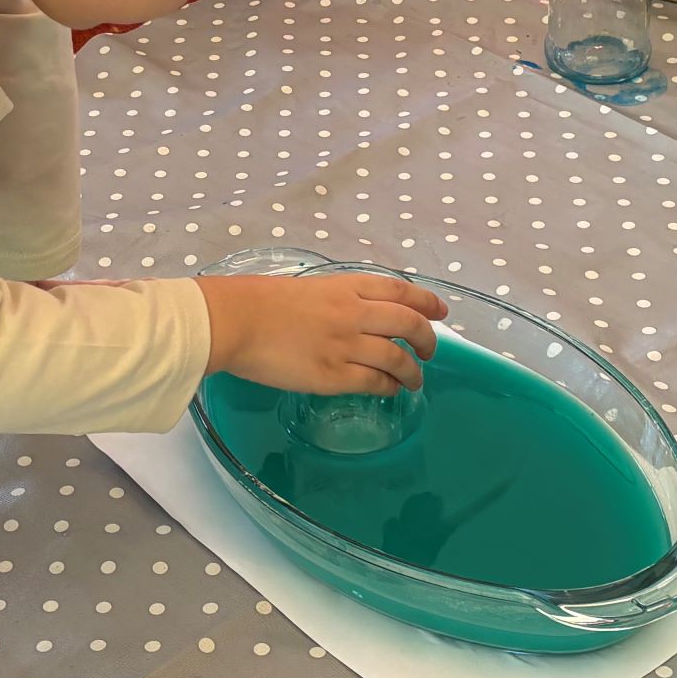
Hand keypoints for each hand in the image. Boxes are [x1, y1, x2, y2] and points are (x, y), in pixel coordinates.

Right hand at [200, 271, 447, 397]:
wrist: (236, 320)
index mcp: (347, 287)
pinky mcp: (333, 376)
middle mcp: (354, 313)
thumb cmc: (260, 301)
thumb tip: (355, 317)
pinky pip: (374, 382)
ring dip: (412, 371)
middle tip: (429, 351)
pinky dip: (389, 387)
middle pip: (409, 324)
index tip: (441, 311)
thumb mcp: (309, 287)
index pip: (401, 291)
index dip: (427, 302)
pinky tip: (390, 390)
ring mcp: (346, 345)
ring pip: (397, 358)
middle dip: (427, 339)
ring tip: (414, 380)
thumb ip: (338, 299)